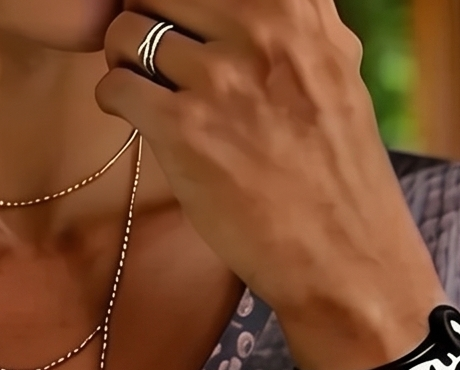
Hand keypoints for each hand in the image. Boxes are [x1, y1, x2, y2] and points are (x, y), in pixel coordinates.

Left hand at [96, 1, 446, 369]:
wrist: (345, 254)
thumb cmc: (339, 170)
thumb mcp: (336, 65)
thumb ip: (298, 21)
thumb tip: (258, 3)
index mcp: (297, 3)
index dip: (181, 1)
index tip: (181, 23)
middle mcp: (260, 26)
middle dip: (146, 19)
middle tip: (156, 59)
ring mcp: (221, 77)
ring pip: (126, 33)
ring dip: (125, 62)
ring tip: (147, 89)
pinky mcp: (186, 130)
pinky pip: (116, 87)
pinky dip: (115, 99)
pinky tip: (136, 117)